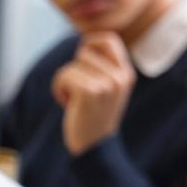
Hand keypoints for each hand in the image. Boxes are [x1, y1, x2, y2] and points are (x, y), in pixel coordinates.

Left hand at [52, 32, 135, 154]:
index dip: (90, 43)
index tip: (83, 60)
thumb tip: (86, 41)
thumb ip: (103, 67)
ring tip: (75, 99)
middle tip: (80, 90)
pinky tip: (68, 104)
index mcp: (127, 74)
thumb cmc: (93, 116)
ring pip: (72, 65)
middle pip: (85, 51)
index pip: (109, 39)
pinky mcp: (91, 92)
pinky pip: (64, 75)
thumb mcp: (106, 88)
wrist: (94, 147)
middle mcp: (121, 77)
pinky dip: (59, 89)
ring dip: (65, 81)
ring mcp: (108, 84)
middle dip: (75, 68)